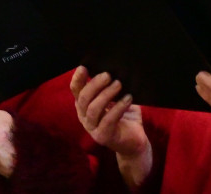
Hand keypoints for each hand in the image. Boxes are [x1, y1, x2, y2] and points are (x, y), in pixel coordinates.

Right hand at [70, 67, 151, 187]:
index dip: (77, 79)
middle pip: (83, 99)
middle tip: (108, 75)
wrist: (135, 142)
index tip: (84, 67)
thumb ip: (109, 87)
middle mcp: (84, 117)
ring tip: (119, 84)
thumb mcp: (116, 99)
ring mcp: (92, 128)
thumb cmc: (125, 117)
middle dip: (94, 85)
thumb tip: (111, 70)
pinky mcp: (104, 136)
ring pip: (93, 109)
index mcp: (84, 106)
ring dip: (106, 94)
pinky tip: (128, 98)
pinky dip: (118, 107)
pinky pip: (108, 120)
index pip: (75, 91)